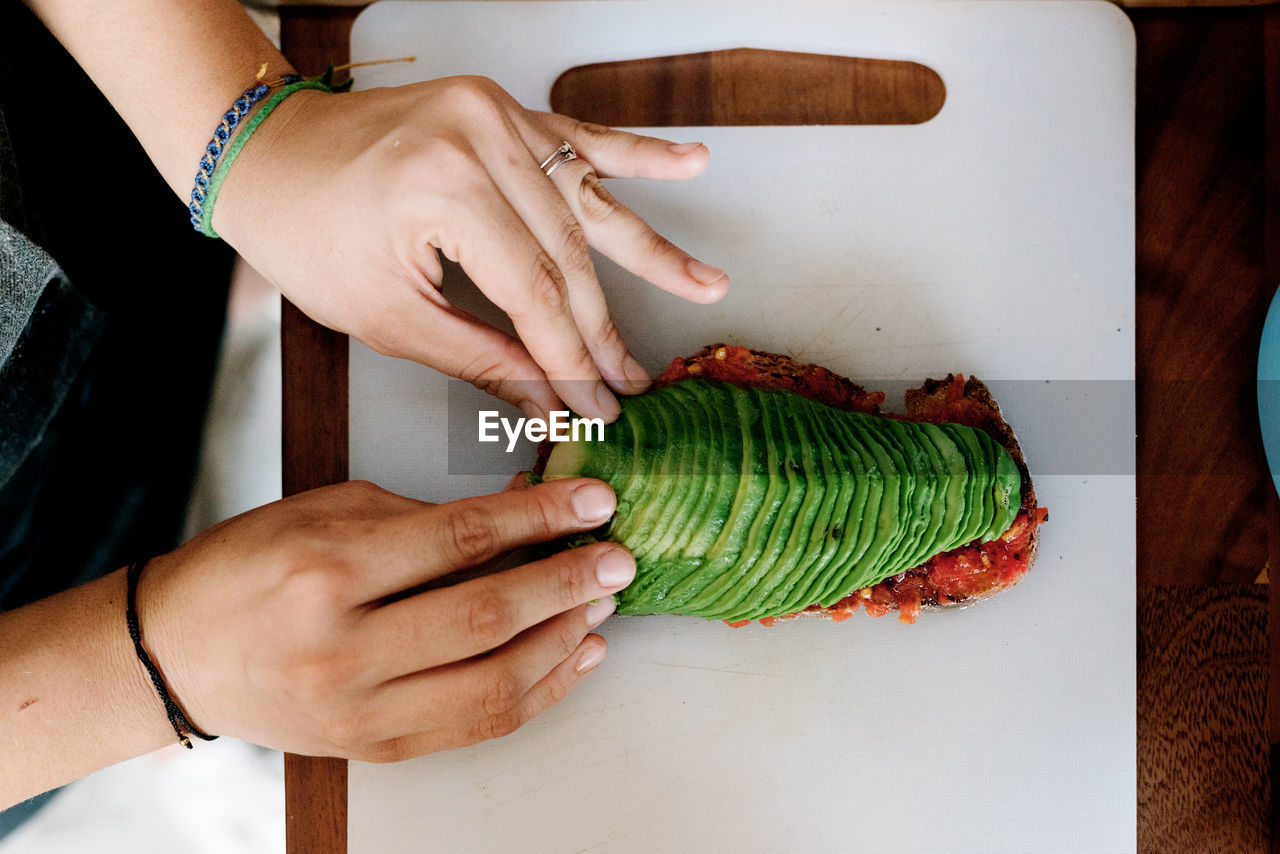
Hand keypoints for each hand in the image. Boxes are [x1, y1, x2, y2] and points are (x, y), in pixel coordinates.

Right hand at [135, 478, 632, 761]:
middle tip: (616, 558)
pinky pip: (477, 725)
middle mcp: (344, 648)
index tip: (593, 503)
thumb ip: (425, 517)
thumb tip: (523, 512)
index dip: (540, 518)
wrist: (178, 653)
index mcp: (329, 570)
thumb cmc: (251, 567)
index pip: (461, 539)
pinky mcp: (375, 748)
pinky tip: (572, 656)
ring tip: (601, 605)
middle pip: (486, 616)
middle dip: (567, 583)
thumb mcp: (329, 510)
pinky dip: (538, 692)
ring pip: (493, 684)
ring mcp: (360, 711)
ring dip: (563, 641)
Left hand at [215, 76, 729, 420]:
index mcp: (445, 188)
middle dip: (602, 327)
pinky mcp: (500, 108)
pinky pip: (581, 135)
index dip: (570, 359)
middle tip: (632, 379)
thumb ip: (480, 356)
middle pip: (568, 252)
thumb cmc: (306, 231)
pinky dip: (638, 154)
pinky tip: (691, 163)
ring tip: (707, 285)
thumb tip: (546, 399)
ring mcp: (496, 114)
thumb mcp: (387, 314)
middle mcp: (481, 137)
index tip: (596, 405)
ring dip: (649, 249)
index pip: (535, 293)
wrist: (269, 154)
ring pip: (587, 199)